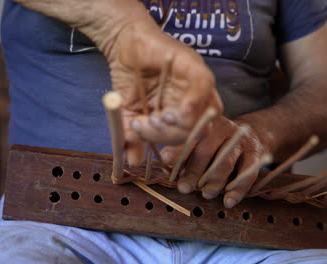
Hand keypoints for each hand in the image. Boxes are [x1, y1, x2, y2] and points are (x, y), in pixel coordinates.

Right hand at [11, 0, 222, 165]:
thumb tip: (133, 162)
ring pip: (203, 117)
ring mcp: (199, 85)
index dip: (177, 149)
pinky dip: (188, 107)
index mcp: (184, 115)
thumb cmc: (129, 79)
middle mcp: (197, 101)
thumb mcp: (131, 114)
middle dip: (171, 138)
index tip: (158, 152)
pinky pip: (203, 91)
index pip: (192, 139)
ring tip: (152, 119)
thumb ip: (135, 136)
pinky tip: (166, 111)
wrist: (122, 45)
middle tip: (147, 129)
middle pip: (199, 132)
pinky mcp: (196, 67)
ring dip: (177, 126)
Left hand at [139, 115, 267, 207]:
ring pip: (226, 162)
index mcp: (205, 124)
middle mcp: (223, 128)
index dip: (178, 148)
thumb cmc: (217, 143)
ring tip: (206, 194)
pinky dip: (238, 189)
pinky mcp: (256, 153)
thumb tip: (166, 162)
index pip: (189, 136)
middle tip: (184, 187)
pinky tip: (229, 201)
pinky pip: (248, 173)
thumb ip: (185, 151)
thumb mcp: (201, 141)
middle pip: (206, 150)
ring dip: (214, 181)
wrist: (255, 134)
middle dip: (193, 171)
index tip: (166, 160)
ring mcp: (241, 141)